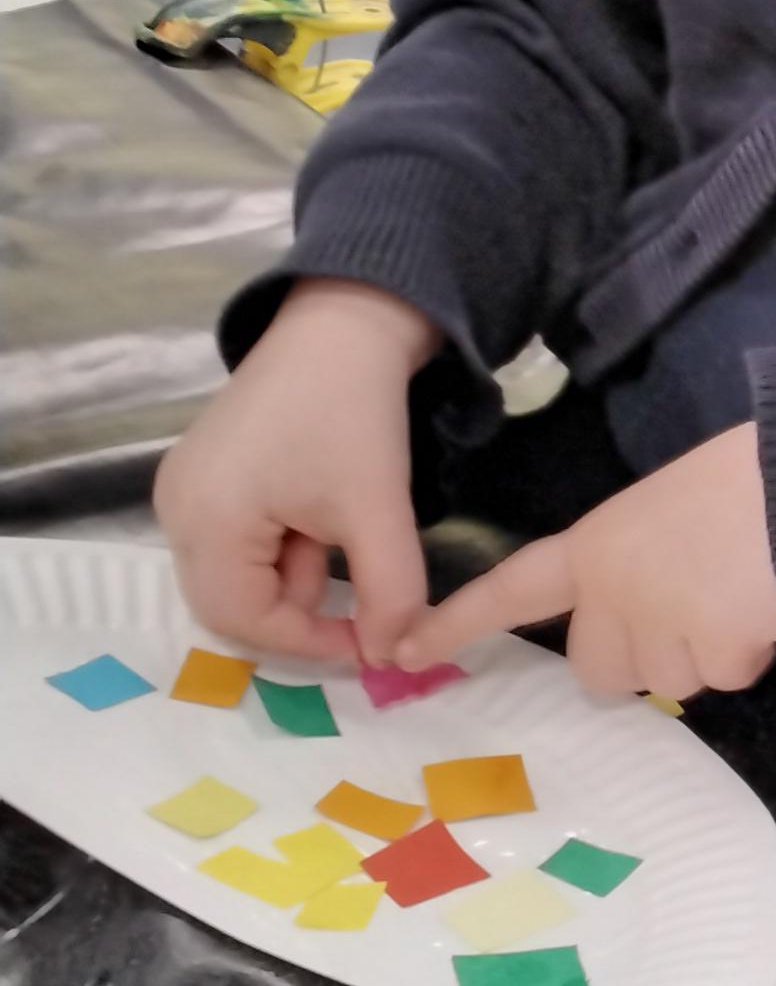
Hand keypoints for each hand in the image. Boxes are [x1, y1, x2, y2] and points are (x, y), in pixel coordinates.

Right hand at [155, 279, 438, 665]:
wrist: (343, 328)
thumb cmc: (355, 417)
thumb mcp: (378, 512)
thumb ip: (387, 596)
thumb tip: (390, 658)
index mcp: (205, 521)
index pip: (244, 621)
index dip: (308, 643)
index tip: (369, 642)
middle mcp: (176, 511)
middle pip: (229, 603)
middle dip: (297, 610)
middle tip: (357, 600)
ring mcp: (182, 490)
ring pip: (235, 574)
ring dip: (294, 573)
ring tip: (340, 529)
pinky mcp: (201, 475)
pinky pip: (234, 540)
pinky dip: (282, 546)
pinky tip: (320, 514)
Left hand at [396, 419, 775, 699]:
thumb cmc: (746, 477)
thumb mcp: (669, 508)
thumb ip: (641, 557)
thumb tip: (666, 603)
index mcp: (596, 545)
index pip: (513, 590)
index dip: (461, 622)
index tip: (406, 650)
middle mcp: (613, 592)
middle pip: (602, 671)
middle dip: (645, 656)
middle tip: (697, 610)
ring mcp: (660, 626)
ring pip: (671, 682)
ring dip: (708, 652)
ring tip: (744, 591)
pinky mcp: (714, 652)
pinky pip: (727, 677)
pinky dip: (750, 653)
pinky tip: (769, 604)